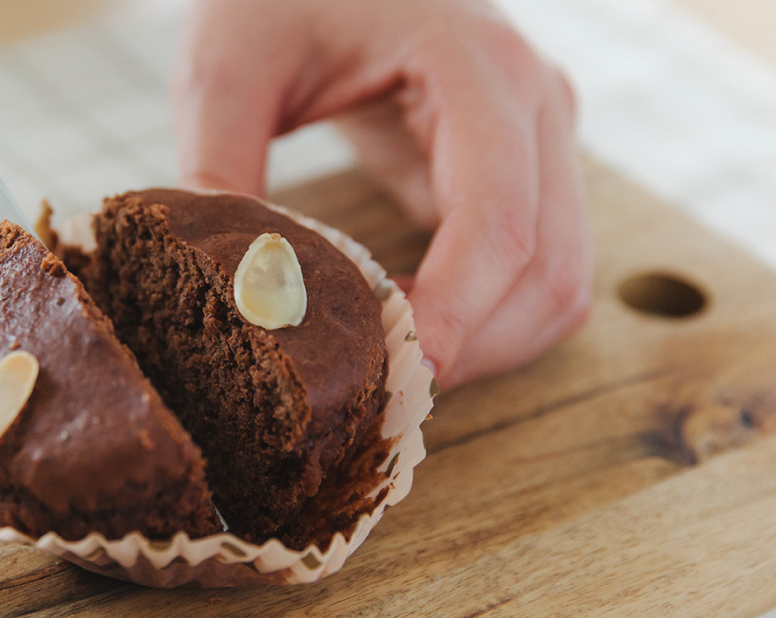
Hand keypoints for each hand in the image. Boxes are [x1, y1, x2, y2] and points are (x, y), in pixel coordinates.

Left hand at [173, 0, 591, 389]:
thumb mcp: (227, 62)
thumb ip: (217, 166)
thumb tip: (221, 289)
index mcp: (477, 66)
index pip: (498, 219)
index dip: (455, 315)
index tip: (397, 378)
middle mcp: (535, 102)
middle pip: (548, 270)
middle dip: (471, 349)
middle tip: (381, 397)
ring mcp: (543, 137)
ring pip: (559, 284)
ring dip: (487, 347)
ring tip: (391, 373)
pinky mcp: (525, 169)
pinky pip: (536, 271)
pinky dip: (487, 322)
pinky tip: (409, 333)